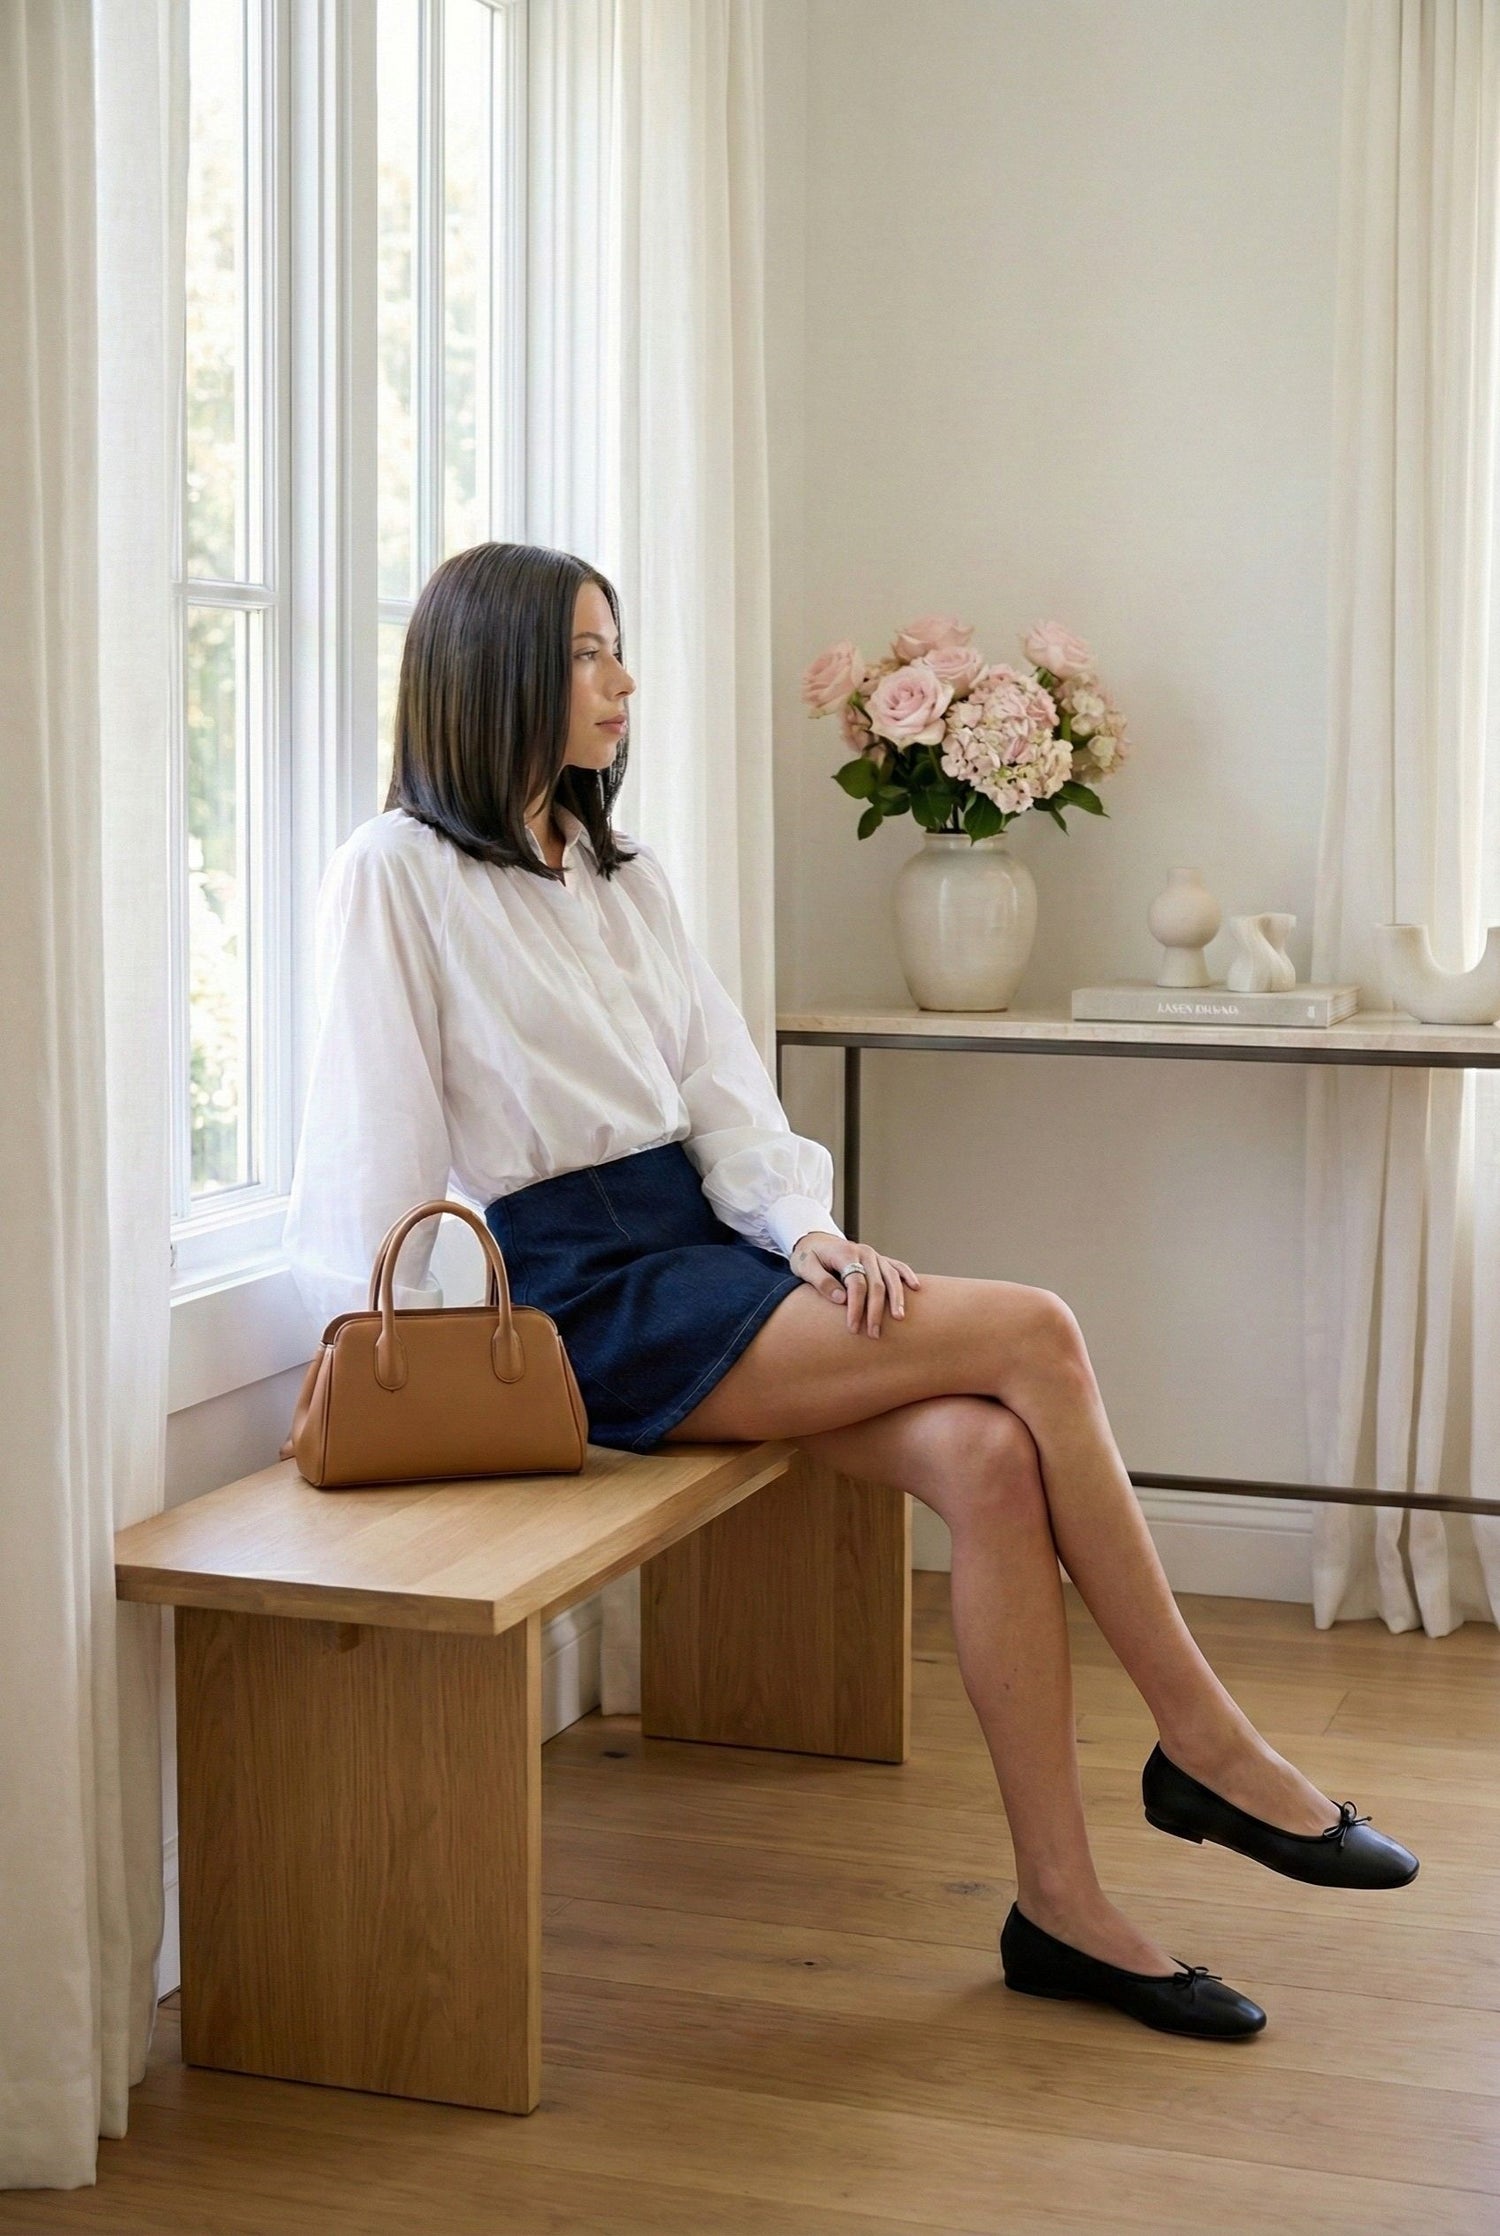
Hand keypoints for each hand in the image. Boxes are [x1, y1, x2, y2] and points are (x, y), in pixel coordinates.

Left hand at [788, 1231, 920, 1336]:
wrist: (814, 1240)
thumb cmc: (808, 1256)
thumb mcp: (805, 1267)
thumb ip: (822, 1282)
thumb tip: (841, 1299)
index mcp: (846, 1253)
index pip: (856, 1284)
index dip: (856, 1307)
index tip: (853, 1328)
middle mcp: (864, 1252)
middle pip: (876, 1284)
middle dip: (876, 1311)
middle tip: (874, 1334)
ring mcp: (874, 1255)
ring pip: (891, 1277)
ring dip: (896, 1298)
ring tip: (899, 1318)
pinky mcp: (879, 1259)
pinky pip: (897, 1266)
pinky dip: (907, 1275)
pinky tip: (916, 1288)